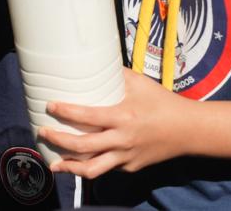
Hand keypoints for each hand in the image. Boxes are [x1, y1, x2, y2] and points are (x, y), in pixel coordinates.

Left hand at [39, 68, 188, 178]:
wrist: (188, 130)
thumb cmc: (163, 103)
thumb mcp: (140, 83)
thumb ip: (117, 74)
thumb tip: (96, 60)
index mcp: (123, 117)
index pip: (87, 117)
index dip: (65, 112)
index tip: (50, 105)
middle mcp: (122, 140)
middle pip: (82, 147)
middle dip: (58, 140)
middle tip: (42, 132)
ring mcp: (126, 157)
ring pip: (92, 169)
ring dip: (69, 166)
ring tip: (53, 163)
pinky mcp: (131, 167)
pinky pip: (107, 168)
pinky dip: (91, 167)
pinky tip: (79, 163)